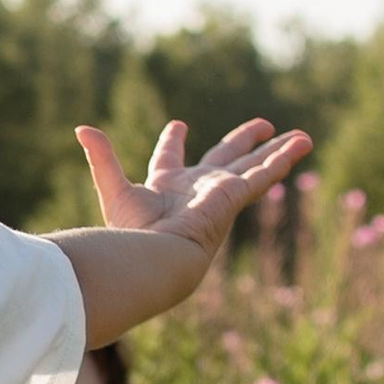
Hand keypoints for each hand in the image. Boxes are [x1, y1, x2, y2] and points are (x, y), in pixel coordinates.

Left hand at [74, 115, 312, 261]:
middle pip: (225, 158)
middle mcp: (196, 189)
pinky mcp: (234, 197)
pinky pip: (264, 174)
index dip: (173, 142)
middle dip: (243, 141)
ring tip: (302, 137)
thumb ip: (102, 157)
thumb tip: (81, 127)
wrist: (156, 258)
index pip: (171, 158)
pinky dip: (283, 158)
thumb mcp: (114, 187)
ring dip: (277, 150)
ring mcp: (218, 193)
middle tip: (262, 125)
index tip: (178, 127)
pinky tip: (301, 145)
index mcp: (165, 187)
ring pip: (254, 165)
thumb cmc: (132, 233)